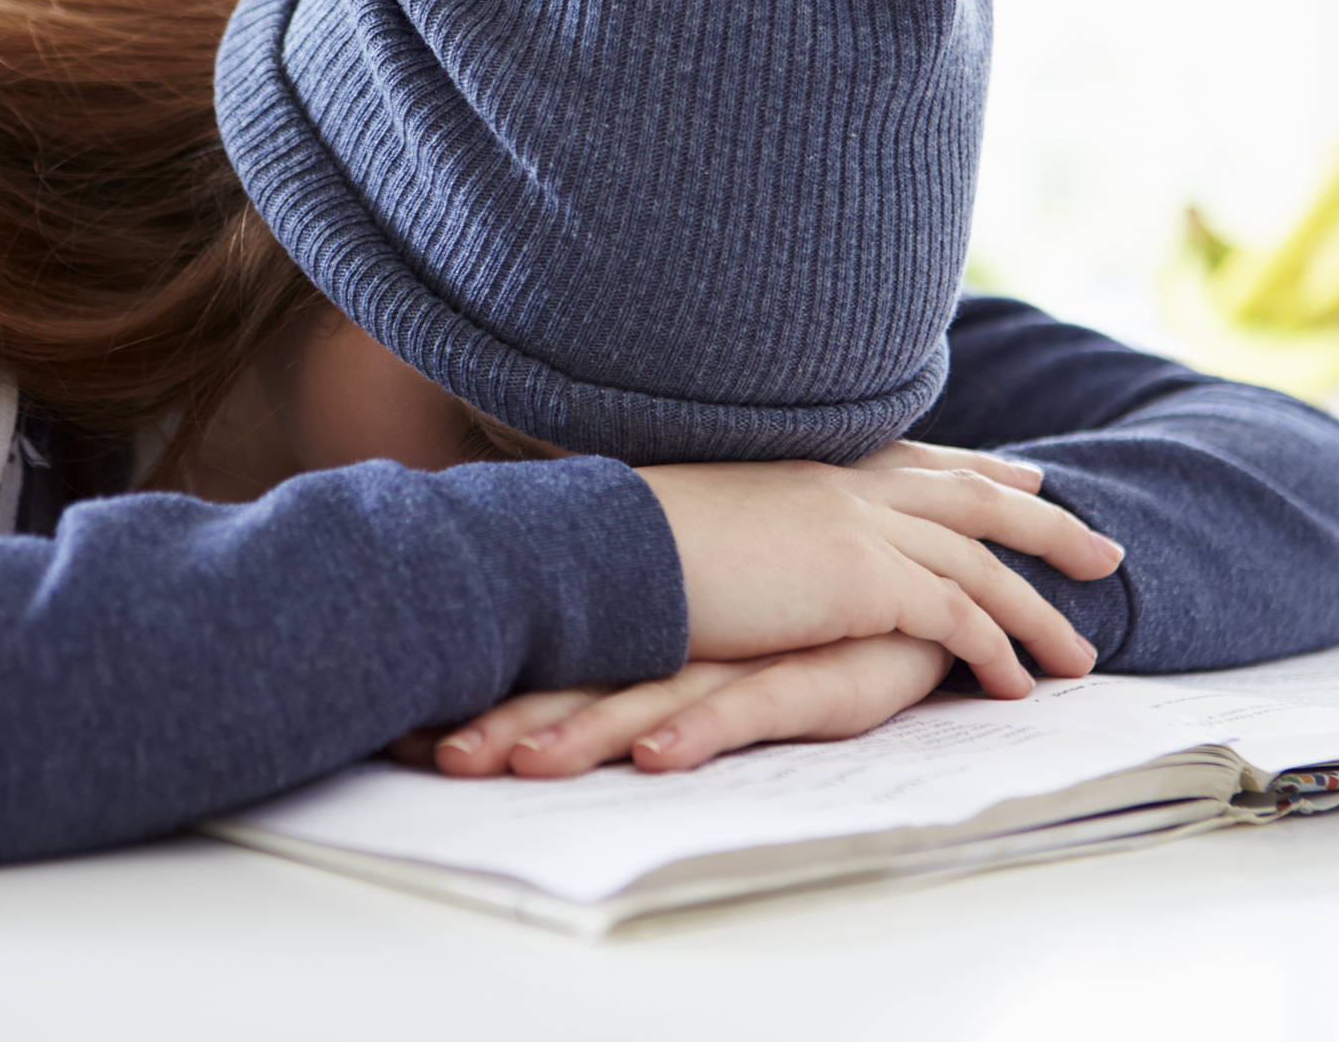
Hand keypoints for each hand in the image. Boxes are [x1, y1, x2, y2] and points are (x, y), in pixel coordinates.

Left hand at [392, 634, 953, 777]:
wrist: (929, 573)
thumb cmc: (810, 611)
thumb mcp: (712, 631)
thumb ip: (637, 641)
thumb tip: (540, 664)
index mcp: (655, 626)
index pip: (555, 660)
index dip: (486, 689)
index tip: (410, 730)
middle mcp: (688, 634)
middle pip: (581, 680)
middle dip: (506, 720)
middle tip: (436, 757)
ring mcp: (746, 650)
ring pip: (648, 696)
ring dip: (580, 733)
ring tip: (518, 766)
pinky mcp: (811, 669)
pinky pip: (744, 707)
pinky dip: (694, 732)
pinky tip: (654, 755)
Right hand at [636, 446, 1119, 698]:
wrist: (614, 547)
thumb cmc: (631, 541)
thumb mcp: (704, 513)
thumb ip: (751, 521)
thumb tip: (745, 540)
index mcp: (808, 463)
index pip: (913, 459)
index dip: (972, 465)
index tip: (1020, 469)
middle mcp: (845, 484)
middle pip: (971, 495)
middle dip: (1042, 520)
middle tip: (1099, 545)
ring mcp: (861, 525)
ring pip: (982, 560)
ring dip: (1038, 608)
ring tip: (1082, 653)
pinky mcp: (865, 578)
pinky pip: (957, 615)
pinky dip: (997, 648)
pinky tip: (1020, 684)